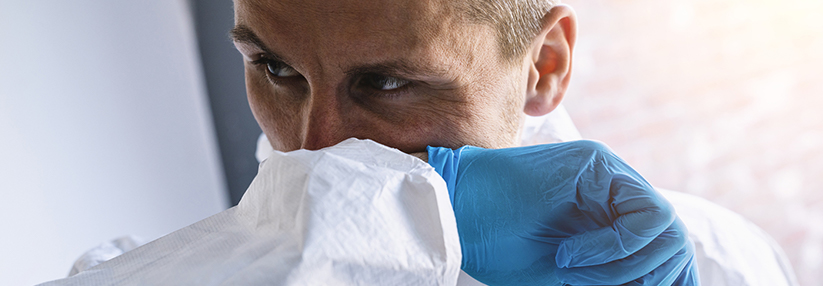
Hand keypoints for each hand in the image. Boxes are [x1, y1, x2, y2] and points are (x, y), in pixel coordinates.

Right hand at [427, 140, 698, 284]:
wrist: (454, 216)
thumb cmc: (500, 249)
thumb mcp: (570, 276)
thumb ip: (615, 279)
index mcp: (610, 216)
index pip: (665, 249)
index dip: (668, 281)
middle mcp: (615, 190)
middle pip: (673, 240)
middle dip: (650, 277)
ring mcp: (608, 173)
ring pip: (666, 228)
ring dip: (627, 266)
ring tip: (575, 272)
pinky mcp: (596, 164)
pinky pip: (644, 216)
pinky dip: (617, 247)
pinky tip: (571, 257)